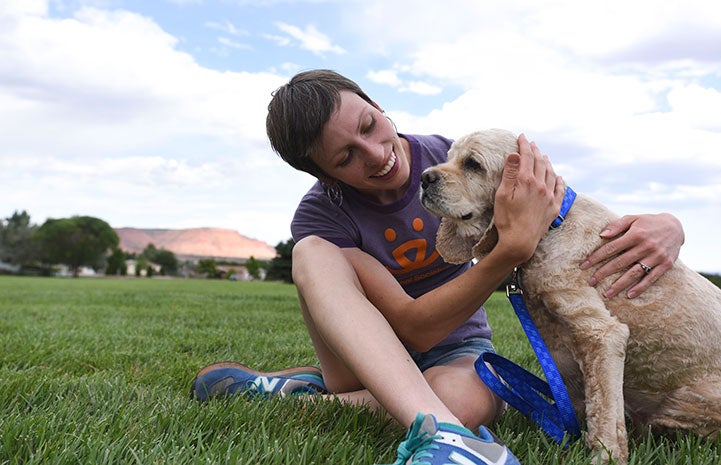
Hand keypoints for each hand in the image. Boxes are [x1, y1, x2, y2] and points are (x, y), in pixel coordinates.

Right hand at [493, 134, 564, 263]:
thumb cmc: (506, 219)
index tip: (521, 137)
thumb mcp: (502, 195)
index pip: (527, 156)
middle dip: (535, 151)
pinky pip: (560, 189)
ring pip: (551, 173)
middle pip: (540, 163)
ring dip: (546, 162)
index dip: (524, 145)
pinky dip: (558, 180)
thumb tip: (515, 154)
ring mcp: (549, 197)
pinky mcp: (554, 208)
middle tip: (531, 144)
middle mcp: (541, 186)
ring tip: (543, 156)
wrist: (520, 242)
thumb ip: (509, 174)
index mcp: (526, 181)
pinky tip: (557, 176)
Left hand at [581, 213, 684, 297]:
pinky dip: (640, 288)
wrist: (676, 226)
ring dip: (619, 285)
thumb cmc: (648, 222)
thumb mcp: (633, 218)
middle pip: (620, 262)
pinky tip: (629, 295)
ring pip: (634, 273)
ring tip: (607, 294)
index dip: (596, 257)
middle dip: (603, 273)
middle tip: (590, 282)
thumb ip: (617, 225)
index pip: (611, 248)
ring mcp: (657, 257)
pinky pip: (651, 278)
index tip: (584, 265)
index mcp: (636, 235)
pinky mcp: (666, 265)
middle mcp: (646, 246)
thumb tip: (602, 235)